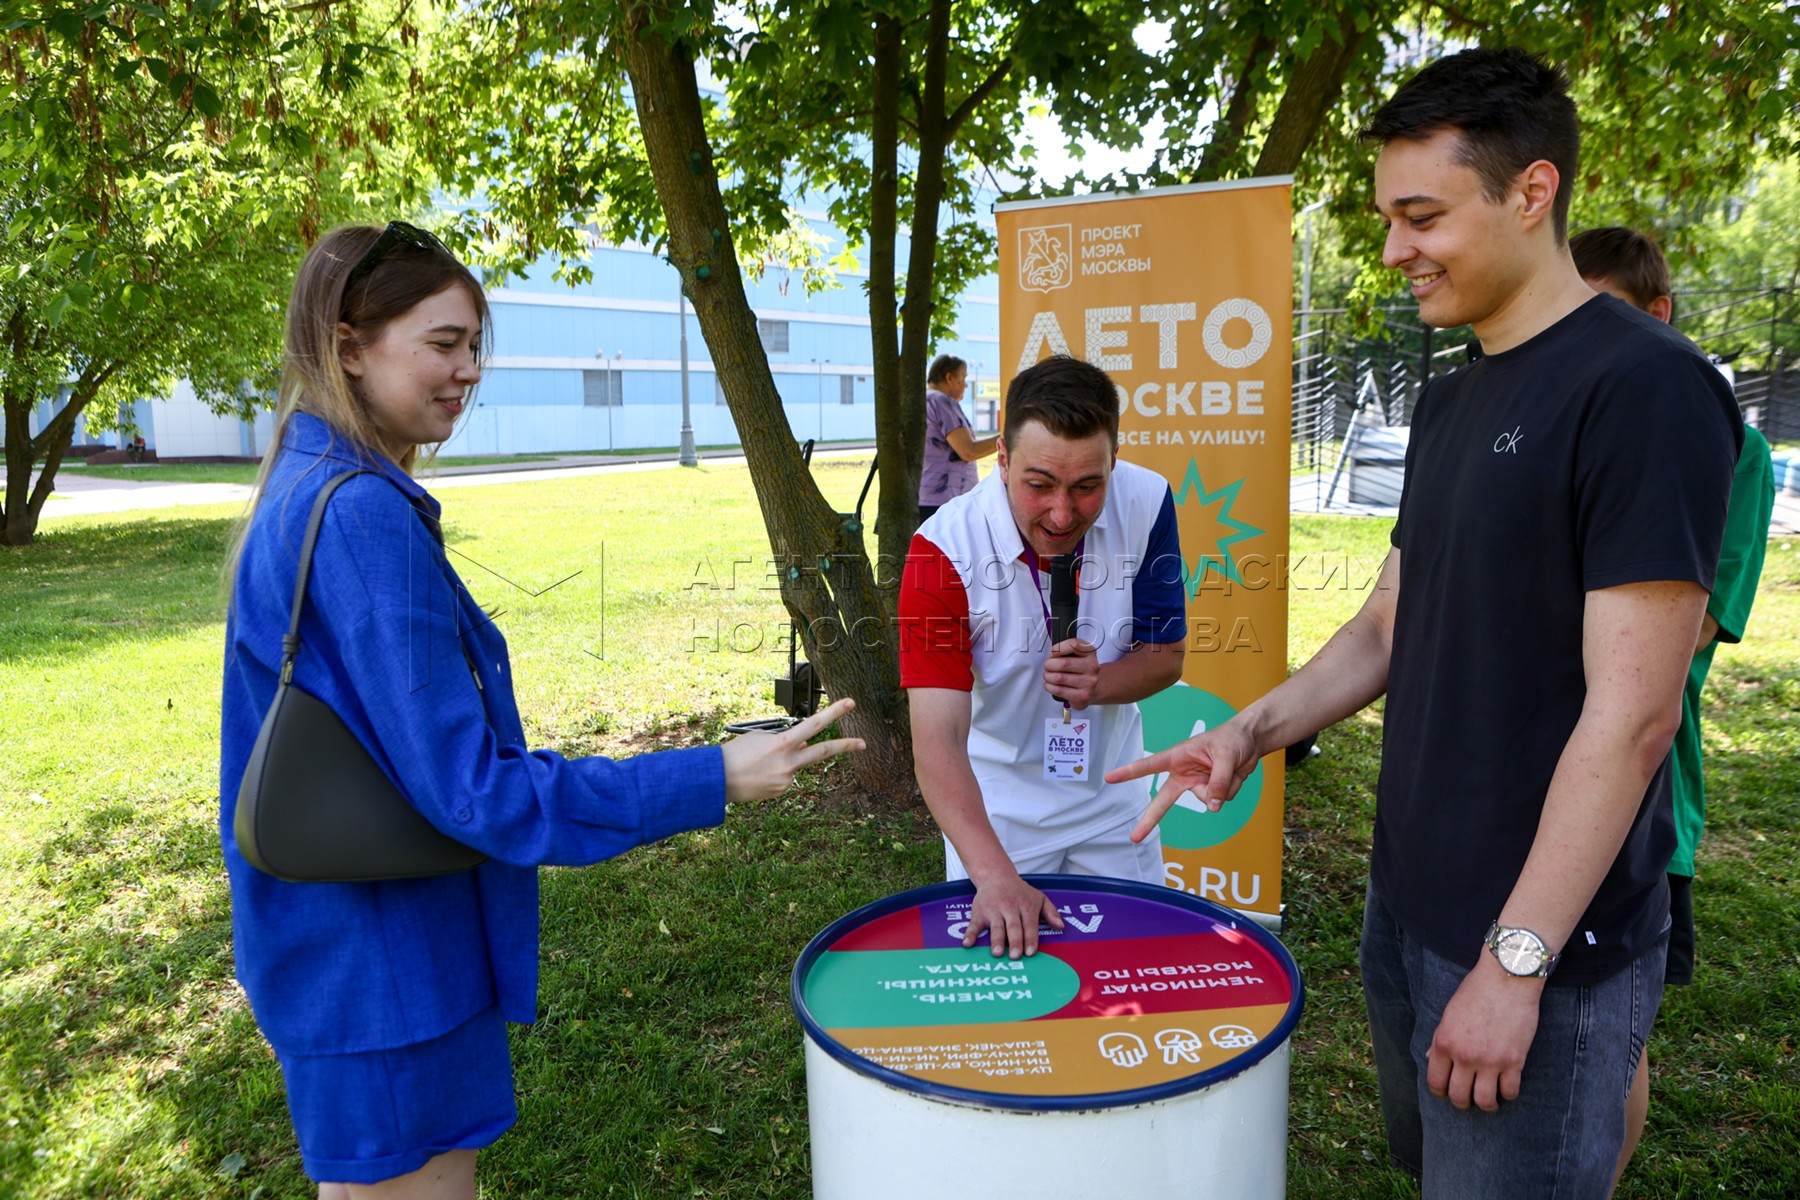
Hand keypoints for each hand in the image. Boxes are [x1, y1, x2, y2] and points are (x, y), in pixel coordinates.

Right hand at [720, 698, 863, 802]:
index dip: (834, 712)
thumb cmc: (735, 753)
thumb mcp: (760, 737)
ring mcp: (787, 779)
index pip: (814, 724)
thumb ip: (784, 738)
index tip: (850, 703)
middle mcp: (789, 762)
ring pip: (795, 764)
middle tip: (863, 742)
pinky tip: (758, 775)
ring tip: (757, 764)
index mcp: (783, 743)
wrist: (717, 780)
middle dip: (845, 745)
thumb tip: (803, 743)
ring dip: (783, 761)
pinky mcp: (782, 790)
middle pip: (824, 751)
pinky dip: (775, 773)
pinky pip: (785, 777)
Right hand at [965, 870, 1064, 958]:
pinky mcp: (979, 912)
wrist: (996, 876)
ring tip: (997, 953)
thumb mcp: (1039, 898)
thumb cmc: (1020, 892)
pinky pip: (974, 924)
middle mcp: (1009, 908)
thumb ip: (1051, 912)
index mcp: (1025, 906)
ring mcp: (993, 910)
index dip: (1030, 939)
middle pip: (1013, 927)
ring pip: (996, 927)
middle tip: (1016, 956)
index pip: (1029, 925)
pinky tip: (967, 944)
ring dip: (996, 940)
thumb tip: (1061, 926)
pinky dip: (970, 934)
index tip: (1030, 952)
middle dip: (1015, 941)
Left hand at [1043, 638, 1099, 708]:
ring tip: (1048, 676)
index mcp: (1090, 652)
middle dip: (1049, 665)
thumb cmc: (1078, 669)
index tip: (1053, 653)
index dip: (1058, 648)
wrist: (1091, 687)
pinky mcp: (1083, 696)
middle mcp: (1092, 666)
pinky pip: (1059, 690)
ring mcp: (1089, 682)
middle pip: (1063, 663)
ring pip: (1059, 678)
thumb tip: (1052, 652)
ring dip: (1048, 676)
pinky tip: (1051, 684)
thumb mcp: (1075, 653)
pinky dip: (1049, 686)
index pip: (1073, 645)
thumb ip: (1064, 649)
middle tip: (1047, 666)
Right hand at [1106, 719, 1260, 842]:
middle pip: (1164, 800)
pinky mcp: (1211, 792)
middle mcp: (1184, 774)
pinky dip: (1232, 788)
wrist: (1250, 742)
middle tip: (1134, 837)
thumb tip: (1213, 806)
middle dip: (1149, 819)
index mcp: (1178, 756)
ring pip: (1207, 800)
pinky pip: (1221, 800)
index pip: (1149, 766)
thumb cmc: (1232, 738)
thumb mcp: (1226, 755)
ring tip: (1230, 767)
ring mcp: (1197, 784)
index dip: (1129, 772)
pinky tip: (1234, 774)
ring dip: (1223, 786)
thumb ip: (1218, 781)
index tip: (1110, 778)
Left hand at [1426, 953, 1543, 1110]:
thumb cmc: (1476, 990)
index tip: (1446, 1092)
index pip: (1436, 1082)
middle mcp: (1464, 1055)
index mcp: (1444, 1042)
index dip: (1440, 1092)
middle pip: (1459, 1097)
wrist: (1507, 977)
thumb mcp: (1450, 1013)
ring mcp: (1490, 1060)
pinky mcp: (1514, 1061)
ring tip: (1488, 1100)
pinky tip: (1506, 1087)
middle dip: (1462, 1103)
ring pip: (1485, 1101)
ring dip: (1486, 1104)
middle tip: (1467, 1100)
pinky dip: (1508, 1094)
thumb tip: (1431, 1059)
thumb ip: (1440, 1039)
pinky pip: (1510, 1091)